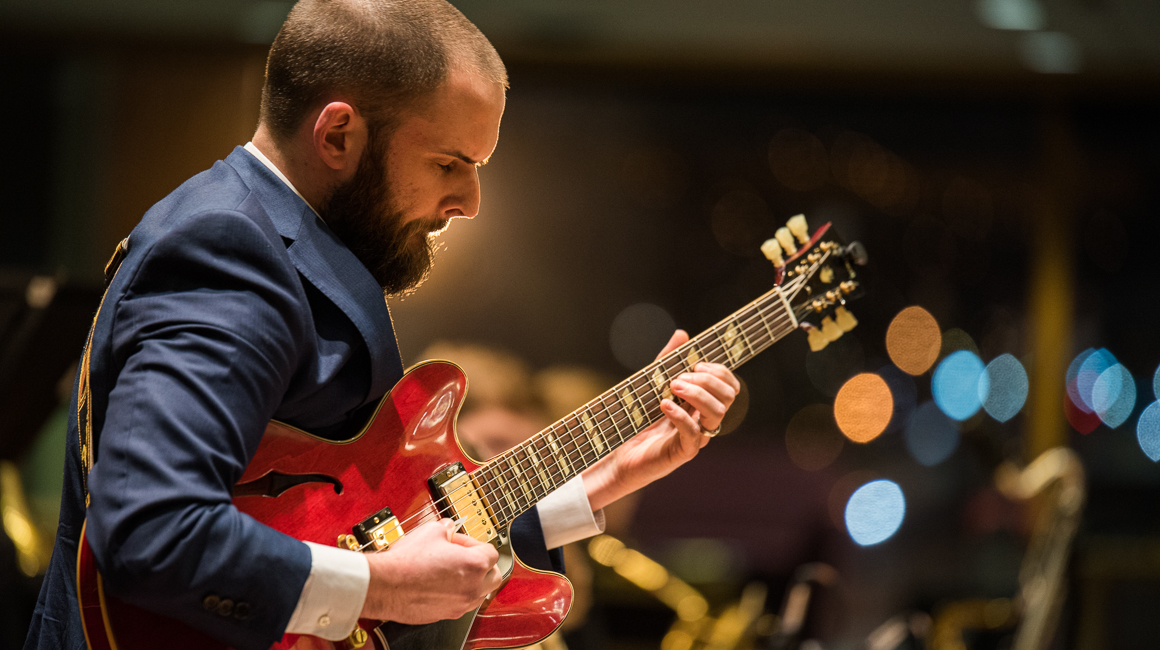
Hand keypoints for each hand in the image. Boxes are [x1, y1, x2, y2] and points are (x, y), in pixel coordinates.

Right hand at [360, 518, 501, 623]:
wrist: (386, 586)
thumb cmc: (407, 562)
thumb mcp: (431, 531)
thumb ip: (447, 527)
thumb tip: (448, 526)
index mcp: (474, 565)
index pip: (491, 551)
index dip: (473, 542)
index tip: (459, 541)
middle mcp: (472, 587)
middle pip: (493, 575)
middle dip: (482, 564)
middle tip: (464, 556)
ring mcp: (460, 604)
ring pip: (479, 593)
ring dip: (472, 580)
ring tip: (451, 570)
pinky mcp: (446, 614)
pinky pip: (461, 604)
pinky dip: (457, 594)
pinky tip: (441, 584)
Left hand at [583, 330, 739, 510]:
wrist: (617, 454)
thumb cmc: (637, 420)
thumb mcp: (652, 383)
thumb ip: (667, 360)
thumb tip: (682, 334)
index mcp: (702, 404)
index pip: (730, 386)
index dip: (720, 372)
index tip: (697, 364)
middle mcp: (704, 421)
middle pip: (728, 398)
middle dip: (708, 381)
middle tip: (681, 377)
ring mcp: (696, 438)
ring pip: (717, 415)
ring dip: (696, 395)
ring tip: (672, 387)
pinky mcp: (681, 453)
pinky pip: (693, 434)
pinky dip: (680, 416)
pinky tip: (664, 405)